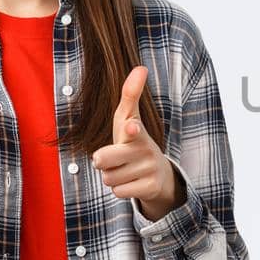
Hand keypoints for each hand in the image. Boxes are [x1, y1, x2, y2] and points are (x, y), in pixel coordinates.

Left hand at [92, 65, 180, 217]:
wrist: (158, 174)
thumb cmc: (134, 142)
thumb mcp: (129, 119)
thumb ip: (130, 95)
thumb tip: (141, 67)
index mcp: (137, 132)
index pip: (133, 129)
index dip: (131, 129)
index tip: (131, 127)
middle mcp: (145, 149)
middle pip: (103, 160)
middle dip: (102, 162)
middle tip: (112, 158)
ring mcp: (149, 169)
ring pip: (108, 178)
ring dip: (112, 176)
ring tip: (125, 170)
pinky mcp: (150, 187)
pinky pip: (118, 192)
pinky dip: (121, 189)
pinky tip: (131, 182)